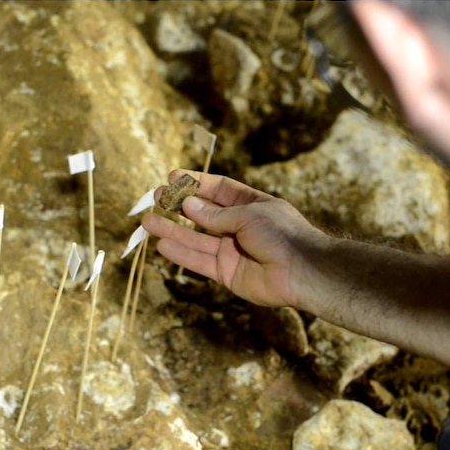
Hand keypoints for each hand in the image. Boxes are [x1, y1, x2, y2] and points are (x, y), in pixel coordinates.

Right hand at [143, 170, 329, 308]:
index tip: (173, 177)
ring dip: (172, 230)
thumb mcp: (248, 214)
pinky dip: (181, 254)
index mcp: (251, 205)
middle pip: (202, 214)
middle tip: (155, 197)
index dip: (196, 183)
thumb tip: (187, 205)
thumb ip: (215, 214)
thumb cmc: (282, 234)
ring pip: (195, 239)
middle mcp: (239, 226)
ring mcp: (232, 250)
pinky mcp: (227, 273)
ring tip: (147, 221)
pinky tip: (162, 245)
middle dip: (178, 206)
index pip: (218, 189)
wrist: (302, 271)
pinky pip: (199, 262)